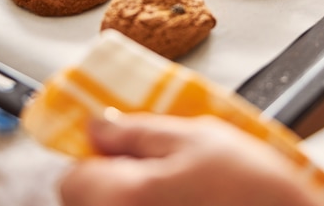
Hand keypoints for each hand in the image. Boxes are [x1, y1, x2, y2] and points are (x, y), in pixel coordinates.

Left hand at [59, 113, 323, 205]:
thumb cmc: (252, 188)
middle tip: (163, 165)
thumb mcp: (196, 137)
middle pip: (91, 200)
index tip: (122, 145)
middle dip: (118, 176)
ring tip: (186, 188)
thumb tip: (97, 125)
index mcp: (120, 198)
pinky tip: (193, 202)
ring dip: (141, 194)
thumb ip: (138, 131)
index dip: (97, 155)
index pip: (71, 177)